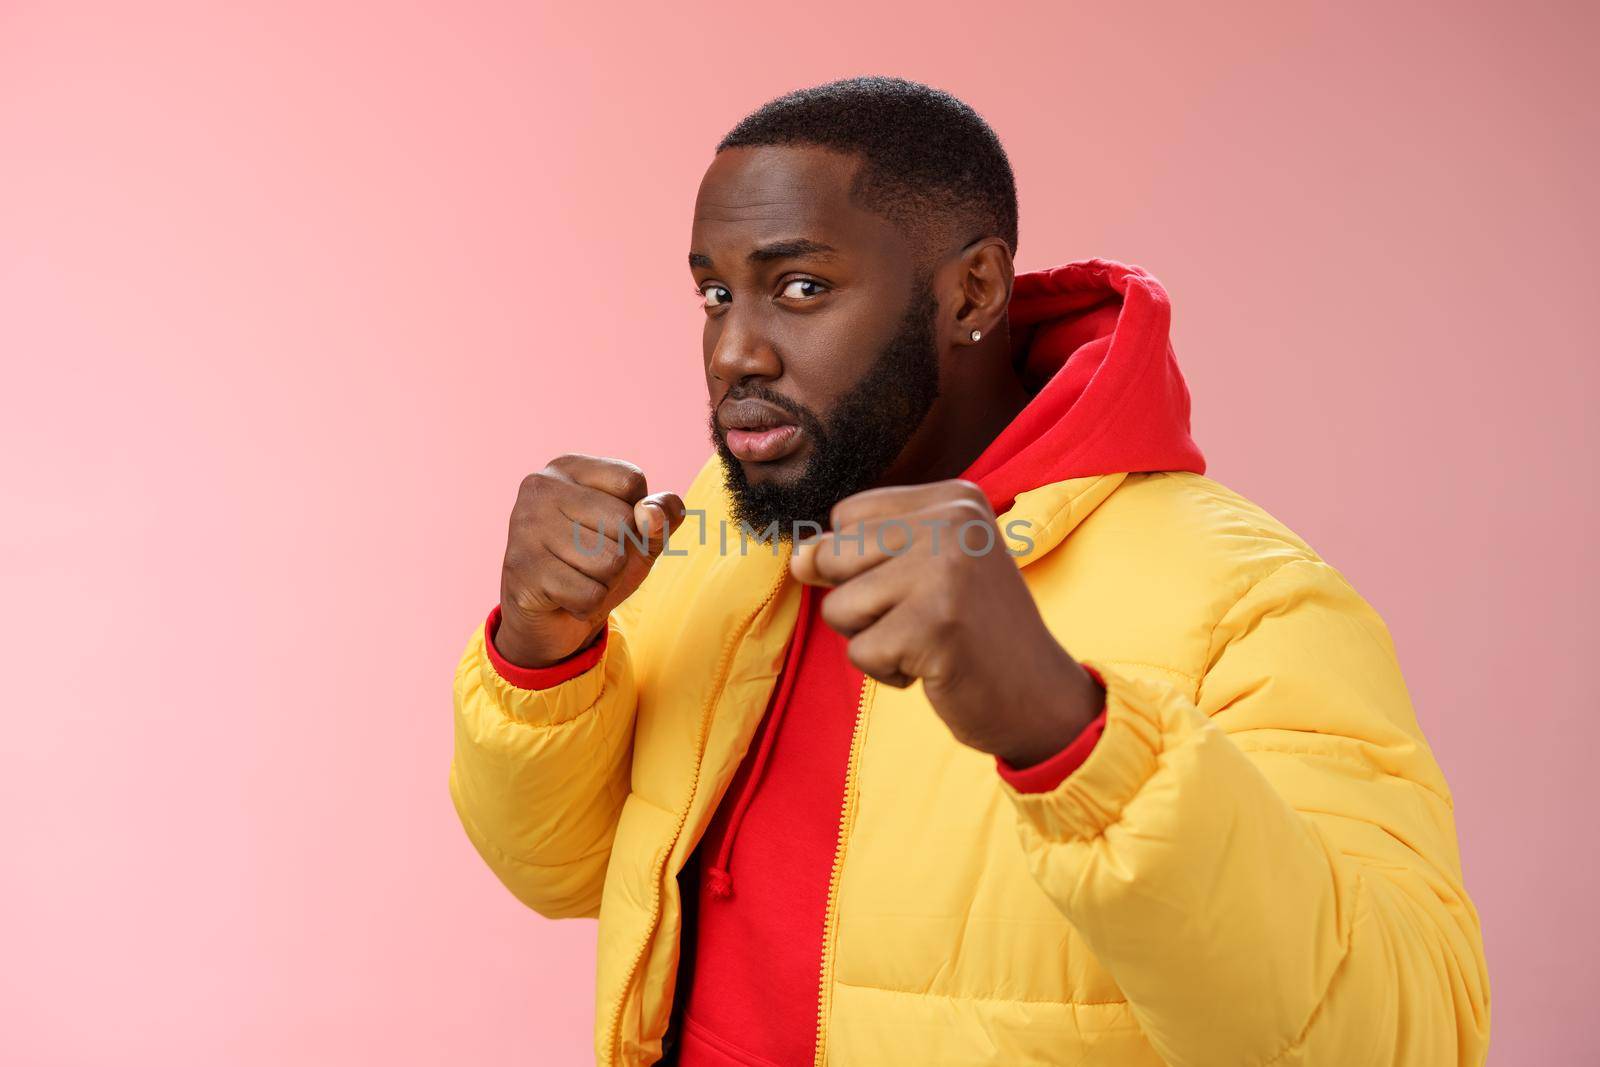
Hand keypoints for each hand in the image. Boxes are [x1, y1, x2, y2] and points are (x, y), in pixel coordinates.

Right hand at [496, 454, 683, 668]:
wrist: (554, 616)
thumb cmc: (599, 562)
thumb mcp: (641, 533)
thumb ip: (662, 514)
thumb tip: (651, 516)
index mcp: (568, 468)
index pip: (631, 481)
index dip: (637, 514)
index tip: (608, 527)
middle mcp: (540, 488)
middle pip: (623, 521)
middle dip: (622, 552)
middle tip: (592, 559)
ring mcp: (525, 527)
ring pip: (609, 561)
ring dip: (606, 581)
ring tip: (579, 577)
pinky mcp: (521, 570)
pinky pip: (589, 594)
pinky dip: (588, 604)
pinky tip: (565, 597)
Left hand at [790, 480, 1102, 766]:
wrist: (1041, 698)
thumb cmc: (975, 633)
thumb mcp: (929, 569)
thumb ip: (862, 552)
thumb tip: (797, 559)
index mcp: (953, 498)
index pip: (847, 515)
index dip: (860, 561)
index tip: (915, 585)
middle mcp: (952, 522)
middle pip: (835, 553)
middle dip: (861, 601)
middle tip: (923, 618)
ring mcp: (945, 571)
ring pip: (840, 606)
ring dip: (873, 639)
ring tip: (928, 641)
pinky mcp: (934, 624)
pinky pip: (859, 651)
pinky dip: (887, 672)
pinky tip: (935, 667)